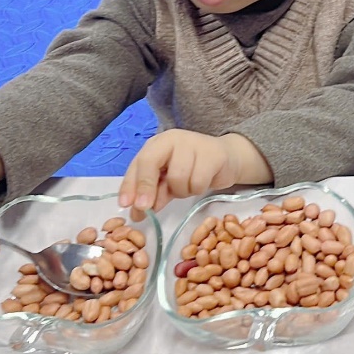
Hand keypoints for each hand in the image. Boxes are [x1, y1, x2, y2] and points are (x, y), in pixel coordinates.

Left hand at [119, 130, 271, 220]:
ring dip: (181, 191)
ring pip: (177, 178)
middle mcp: (173, 139)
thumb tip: (137, 214)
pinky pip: (197, 182)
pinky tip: (202, 183)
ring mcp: (193, 143)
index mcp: (158, 144)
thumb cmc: (193, 169)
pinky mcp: (213, 154)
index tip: (126, 204)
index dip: (130, 185)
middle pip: (150, 163)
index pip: (139, 163)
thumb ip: (154, 194)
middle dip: (147, 188)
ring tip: (188, 186)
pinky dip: (197, 189)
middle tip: (147, 208)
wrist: (227, 159)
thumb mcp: (169, 182)